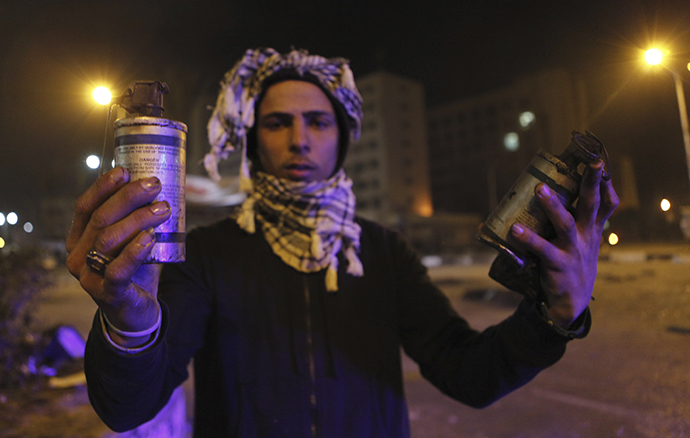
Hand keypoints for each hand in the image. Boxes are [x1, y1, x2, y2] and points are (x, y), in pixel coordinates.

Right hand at [65, 167, 171, 344]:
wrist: (136, 312)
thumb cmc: (134, 270)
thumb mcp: (131, 240)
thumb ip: (136, 218)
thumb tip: (159, 184)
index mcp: (78, 239)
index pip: (85, 206)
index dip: (103, 186)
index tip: (125, 171)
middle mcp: (77, 256)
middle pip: (100, 219)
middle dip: (128, 197)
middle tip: (154, 184)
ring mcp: (89, 277)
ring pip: (109, 240)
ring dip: (138, 220)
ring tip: (162, 208)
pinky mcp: (107, 294)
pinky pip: (118, 269)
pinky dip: (134, 250)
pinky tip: (150, 237)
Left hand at [509, 160, 618, 327]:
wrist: (571, 301)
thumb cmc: (571, 263)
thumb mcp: (581, 241)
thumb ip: (573, 220)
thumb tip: (546, 193)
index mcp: (592, 229)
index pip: (606, 202)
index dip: (605, 182)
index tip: (600, 161)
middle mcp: (585, 235)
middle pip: (592, 204)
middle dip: (592, 182)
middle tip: (590, 163)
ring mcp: (572, 249)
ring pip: (564, 223)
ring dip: (552, 205)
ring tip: (540, 189)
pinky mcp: (557, 263)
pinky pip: (541, 248)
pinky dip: (527, 238)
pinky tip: (514, 229)